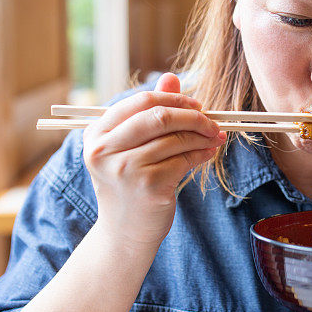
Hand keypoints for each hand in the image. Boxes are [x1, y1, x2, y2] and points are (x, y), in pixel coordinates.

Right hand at [82, 73, 225, 247]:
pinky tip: (209, 152)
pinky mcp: (148, 186)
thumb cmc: (130, 184)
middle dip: (192, 115)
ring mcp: (125, 168)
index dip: (174, 99)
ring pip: (175, 138)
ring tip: (215, 136)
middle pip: (159, 117)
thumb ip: (150, 112)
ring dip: (202, 135)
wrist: (124, 233)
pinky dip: (202, 153)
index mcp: (96, 134)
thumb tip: (171, 78)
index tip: (196, 104)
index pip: (141, 102)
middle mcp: (105, 150)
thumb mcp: (132, 146)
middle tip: (211, 121)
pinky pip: (184, 159)